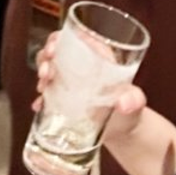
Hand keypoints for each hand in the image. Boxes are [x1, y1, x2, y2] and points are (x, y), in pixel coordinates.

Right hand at [32, 32, 148, 140]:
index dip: (58, 39)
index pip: (73, 39)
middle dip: (44, 57)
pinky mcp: (63, 103)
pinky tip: (40, 106)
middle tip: (45, 71)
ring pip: (48, 71)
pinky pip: (47, 97)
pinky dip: (40, 100)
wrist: (124, 135)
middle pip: (55, 53)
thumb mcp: (135, 102)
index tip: (53, 49)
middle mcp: (81, 69)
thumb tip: (124, 103)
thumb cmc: (131, 111)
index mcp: (97, 58)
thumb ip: (133, 100)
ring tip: (43, 86)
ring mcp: (70, 85)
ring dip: (41, 75)